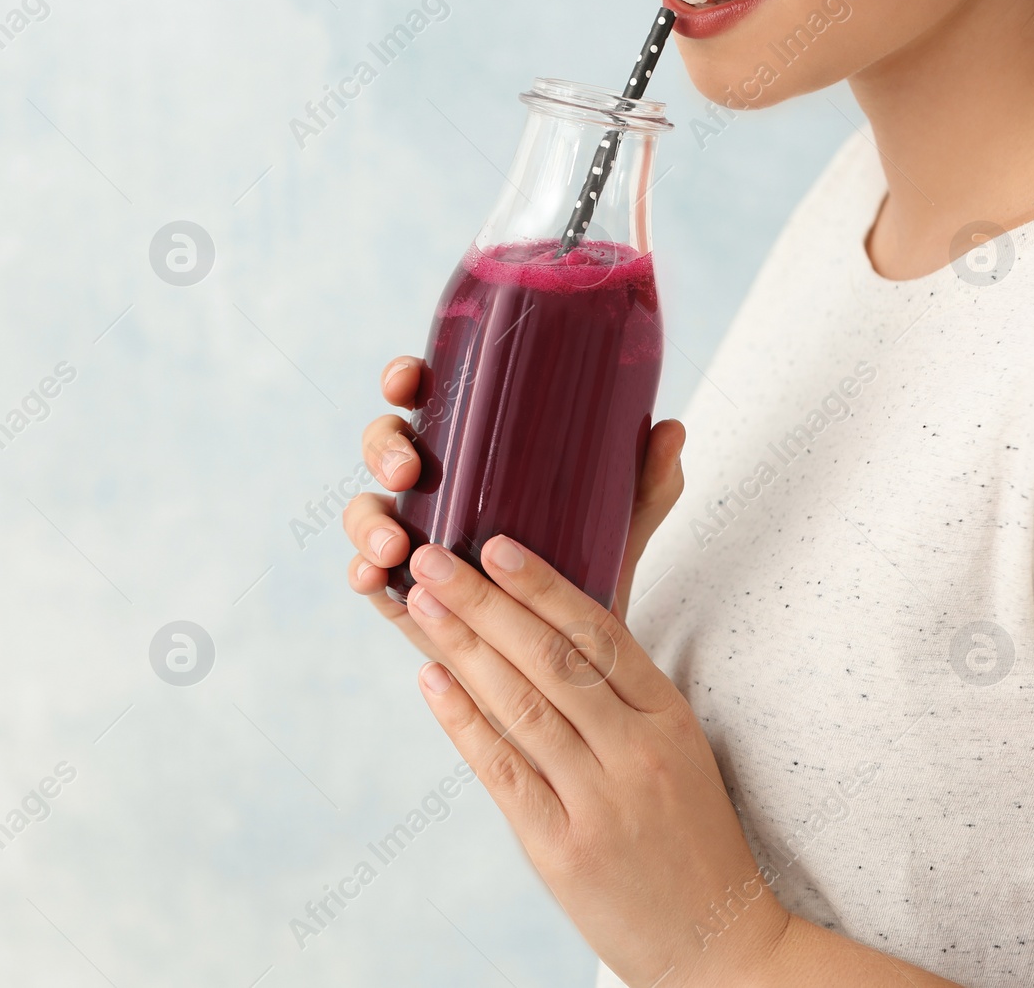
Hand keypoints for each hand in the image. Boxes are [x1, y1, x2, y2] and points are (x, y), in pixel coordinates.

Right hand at [343, 354, 686, 662]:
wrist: (575, 655)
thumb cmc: (587, 564)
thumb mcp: (618, 522)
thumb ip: (644, 482)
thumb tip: (672, 430)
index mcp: (474, 447)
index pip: (429, 397)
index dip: (405, 379)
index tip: (407, 381)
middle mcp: (434, 483)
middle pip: (385, 444)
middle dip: (383, 449)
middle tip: (407, 470)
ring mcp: (412, 534)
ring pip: (366, 508)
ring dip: (368, 519)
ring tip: (396, 544)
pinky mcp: (402, 588)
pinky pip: (365, 572)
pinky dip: (362, 571)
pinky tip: (374, 579)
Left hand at [403, 536, 789, 986]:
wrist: (718, 943)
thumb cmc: (689, 837)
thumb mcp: (678, 750)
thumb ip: (622, 695)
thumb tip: (546, 626)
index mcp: (670, 719)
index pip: (601, 634)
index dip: (544, 586)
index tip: (497, 546)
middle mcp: (637, 753)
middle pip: (551, 660)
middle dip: (485, 602)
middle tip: (433, 558)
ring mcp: (600, 802)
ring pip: (522, 706)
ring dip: (463, 647)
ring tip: (421, 603)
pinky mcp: (562, 848)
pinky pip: (503, 771)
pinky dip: (462, 721)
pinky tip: (430, 680)